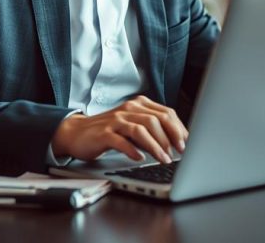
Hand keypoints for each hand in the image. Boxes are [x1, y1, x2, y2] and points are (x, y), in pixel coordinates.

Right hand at [51, 96, 187, 163]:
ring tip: (163, 159)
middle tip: (178, 152)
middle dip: (170, 137)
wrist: (77, 133)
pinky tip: (140, 158)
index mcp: (138, 105)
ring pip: (141, 130)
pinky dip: (133, 150)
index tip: (186, 143)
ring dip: (155, 146)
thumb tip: (175, 143)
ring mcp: (116, 121)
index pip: (166, 113)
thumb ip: (151, 130)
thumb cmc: (109, 131)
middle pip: (155, 120)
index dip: (178, 129)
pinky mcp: (104, 133)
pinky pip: (121, 141)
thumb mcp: (132, 126)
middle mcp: (128, 109)